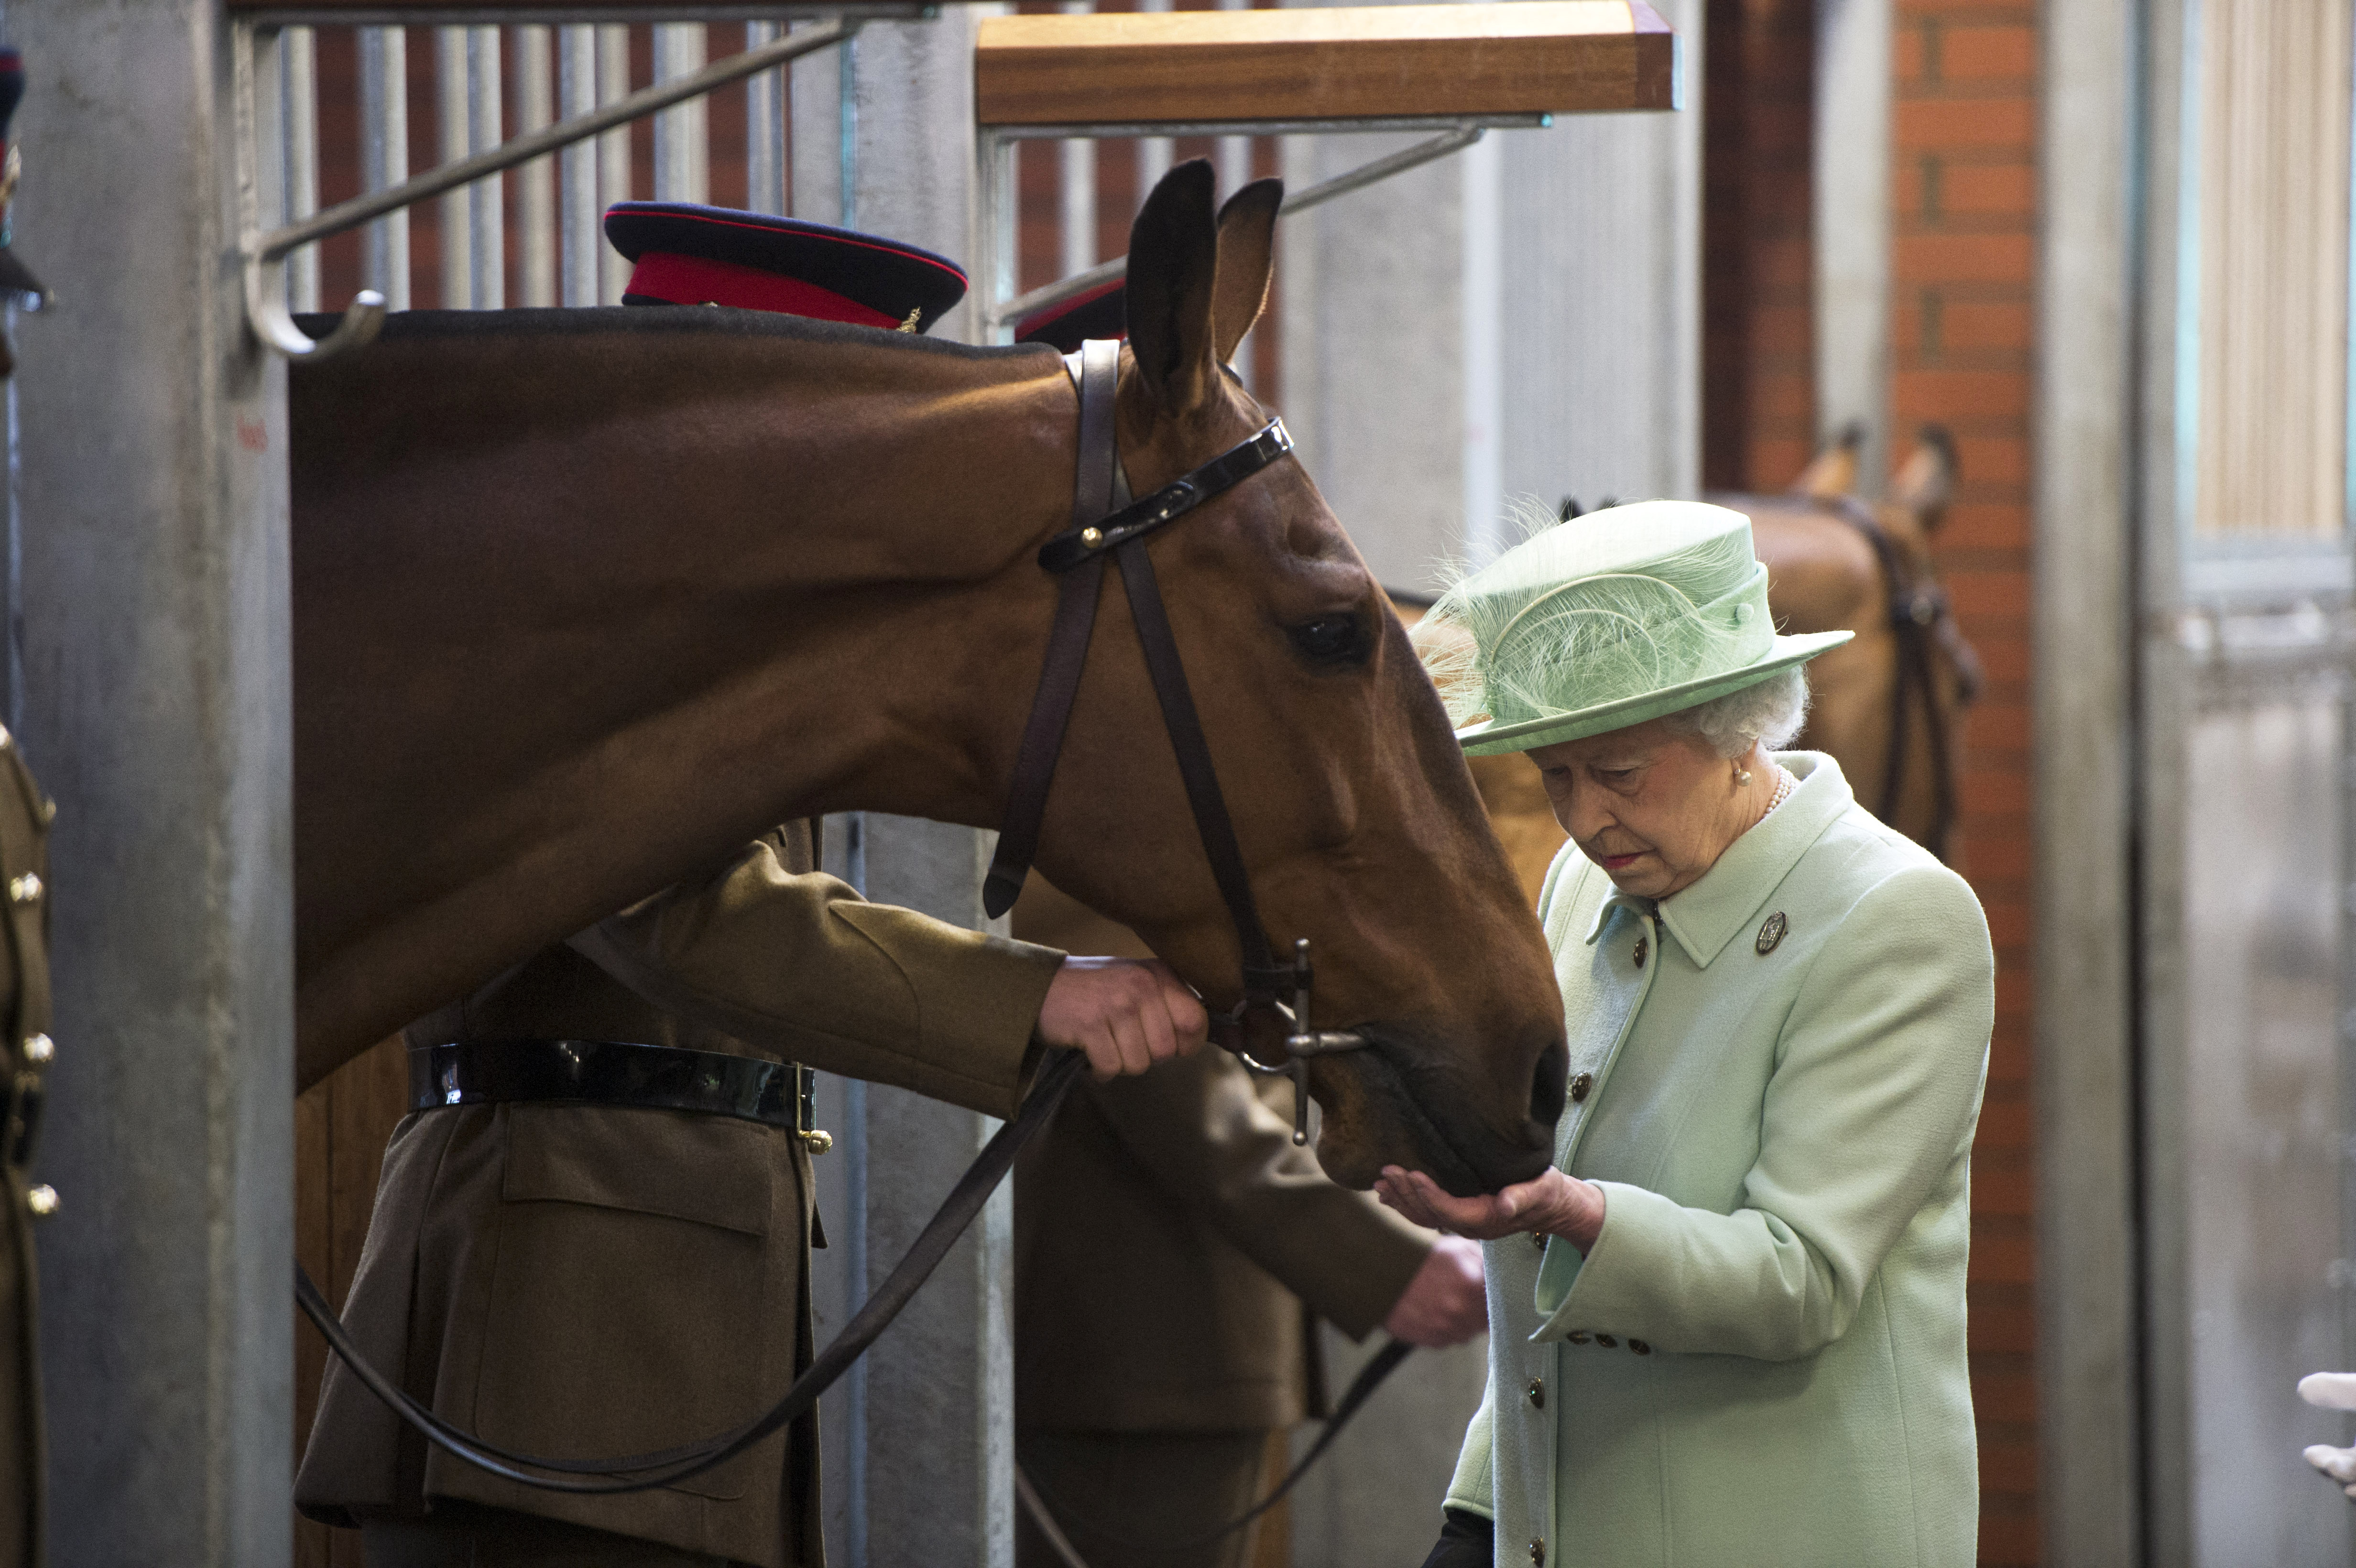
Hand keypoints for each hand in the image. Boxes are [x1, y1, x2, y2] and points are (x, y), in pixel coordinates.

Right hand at [1036, 955, 1208, 1080]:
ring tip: (1104, 1040)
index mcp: (1159, 975)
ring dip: (1120, 1062)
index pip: (1196, 1022)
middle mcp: (1142, 985)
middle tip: (1123, 1039)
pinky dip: (1099, 1069)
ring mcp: (1117, 1003)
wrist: (1040, 988)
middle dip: (1145, 1056)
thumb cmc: (1095, 993)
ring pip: (1140, 1063)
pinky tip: (1089, 1049)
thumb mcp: (1139, 988)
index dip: (1184, 1044)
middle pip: (1166, 1051)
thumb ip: (1177, 1009)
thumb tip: (1236, 1038)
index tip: (1166, 1044)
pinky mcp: (1092, 1024)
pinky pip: (1112, 1068)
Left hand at [1374, 1166, 1605, 1252]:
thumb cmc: (1548, 1192)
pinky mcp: (1460, 1214)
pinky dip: (1407, 1203)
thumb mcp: (1541, 1189)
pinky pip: (1427, 1213)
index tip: (1410, 1174)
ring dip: (1401, 1200)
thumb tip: (1504, 1205)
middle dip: (1406, 1194)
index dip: (1428, 1195)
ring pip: (1424, 1216)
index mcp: (1485, 1219)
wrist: (1553, 1206)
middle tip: (1385, 1173)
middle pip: (1430, 1214)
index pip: (1448, 1210)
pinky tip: (1390, 1194)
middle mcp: (1469, 1224)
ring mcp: (1463, 1222)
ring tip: (1379, 1184)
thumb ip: (1521, 1197)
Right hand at [1383, 1235, 1487, 1347]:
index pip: (1501, 1299)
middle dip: (1479, 1309)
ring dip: (1463, 1321)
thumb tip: (1497, 1273)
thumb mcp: (1456, 1247)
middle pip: (1486, 1319)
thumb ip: (1483, 1261)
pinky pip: (1449, 1339)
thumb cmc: (1418, 1257)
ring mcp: (1446, 1330)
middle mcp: (1462, 1313)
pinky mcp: (1432, 1341)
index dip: (1495, 1294)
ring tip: (1446, 1302)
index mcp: (1472, 1286)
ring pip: (1468, 1332)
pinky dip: (1445, 1328)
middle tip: (1465, 1295)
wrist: (1380, 1275)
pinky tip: (1434, 1311)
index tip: (1486, 1290)